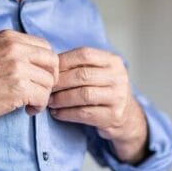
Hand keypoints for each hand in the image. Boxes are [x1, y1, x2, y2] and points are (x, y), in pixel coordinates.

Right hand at [0, 30, 57, 149]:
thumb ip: (12, 51)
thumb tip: (35, 62)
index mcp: (9, 37)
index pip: (44, 46)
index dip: (44, 65)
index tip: (36, 77)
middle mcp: (16, 48)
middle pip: (52, 62)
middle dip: (49, 78)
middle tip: (39, 91)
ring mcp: (18, 67)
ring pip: (49, 82)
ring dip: (43, 95)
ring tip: (29, 103)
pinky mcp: (19, 88)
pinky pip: (43, 97)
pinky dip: (38, 106)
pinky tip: (26, 110)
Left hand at [48, 47, 147, 162]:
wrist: (126, 115)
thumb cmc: (104, 90)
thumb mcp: (99, 72)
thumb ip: (80, 66)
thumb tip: (49, 65)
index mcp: (113, 61)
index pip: (85, 54)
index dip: (64, 61)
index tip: (49, 70)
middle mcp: (118, 77)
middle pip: (83, 75)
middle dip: (60, 82)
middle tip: (46, 88)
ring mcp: (118, 97)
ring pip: (84, 95)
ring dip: (62, 99)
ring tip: (50, 102)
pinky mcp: (113, 116)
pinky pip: (84, 113)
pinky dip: (67, 113)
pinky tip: (57, 113)